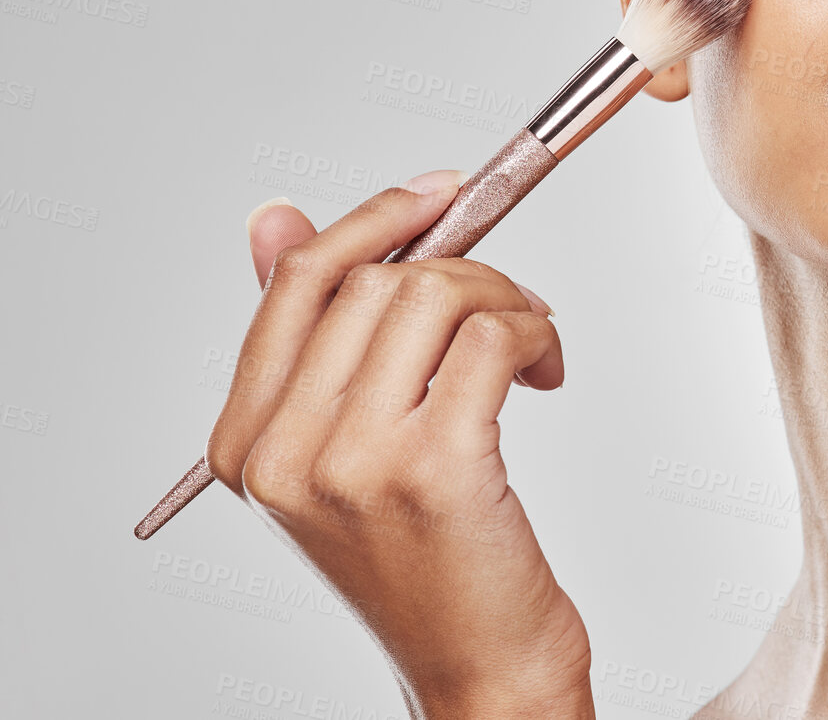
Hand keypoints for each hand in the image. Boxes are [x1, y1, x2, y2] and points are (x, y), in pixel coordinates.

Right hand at [205, 171, 595, 719]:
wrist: (480, 666)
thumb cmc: (427, 556)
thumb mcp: (343, 448)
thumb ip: (309, 335)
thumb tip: (273, 218)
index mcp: (247, 442)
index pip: (296, 282)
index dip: (374, 220)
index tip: (438, 195)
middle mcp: (285, 453)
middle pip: (378, 281)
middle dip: (467, 271)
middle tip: (510, 308)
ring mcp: (354, 462)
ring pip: (435, 296)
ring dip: (506, 301)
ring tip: (530, 346)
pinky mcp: (435, 468)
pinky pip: (490, 337)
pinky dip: (533, 333)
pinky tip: (545, 371)